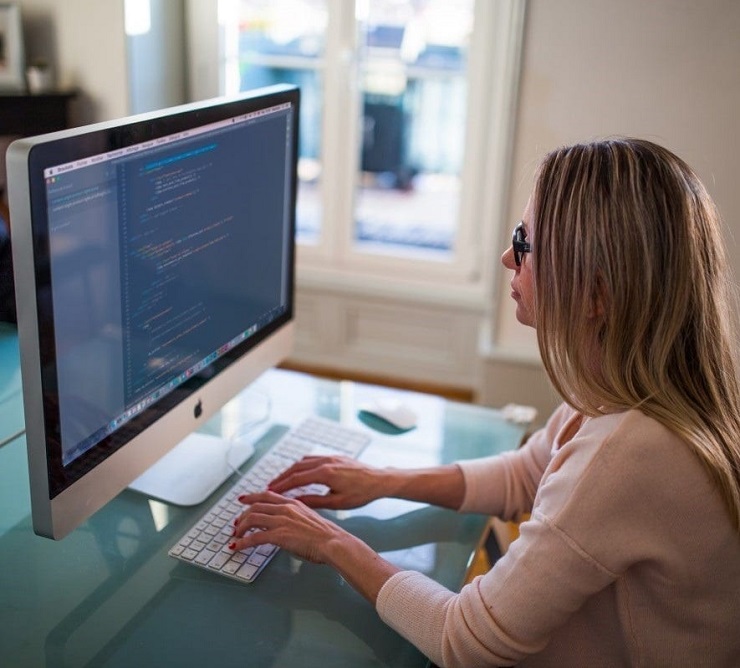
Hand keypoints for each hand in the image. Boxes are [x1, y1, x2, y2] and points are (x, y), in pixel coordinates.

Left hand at [231, 490, 347, 562]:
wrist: (333, 542)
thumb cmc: (326, 535)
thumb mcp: (309, 519)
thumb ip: (295, 518)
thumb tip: (285, 526)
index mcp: (293, 503)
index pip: (267, 495)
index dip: (252, 496)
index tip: (243, 499)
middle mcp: (285, 508)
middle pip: (255, 506)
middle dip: (242, 515)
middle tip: (236, 524)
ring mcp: (282, 521)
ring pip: (252, 519)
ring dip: (240, 528)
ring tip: (236, 536)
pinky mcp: (279, 535)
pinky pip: (254, 537)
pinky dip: (242, 542)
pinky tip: (237, 547)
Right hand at [267, 455, 384, 508]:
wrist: (380, 480)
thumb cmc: (362, 494)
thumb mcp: (337, 503)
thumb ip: (314, 501)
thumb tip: (296, 502)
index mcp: (325, 473)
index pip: (297, 478)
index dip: (281, 485)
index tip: (270, 491)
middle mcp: (326, 461)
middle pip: (297, 467)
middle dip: (282, 477)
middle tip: (270, 486)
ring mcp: (330, 457)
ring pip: (304, 461)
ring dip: (291, 470)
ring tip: (281, 480)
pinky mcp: (335, 456)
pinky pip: (313, 458)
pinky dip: (302, 464)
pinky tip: (299, 471)